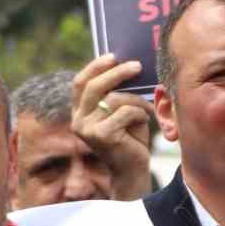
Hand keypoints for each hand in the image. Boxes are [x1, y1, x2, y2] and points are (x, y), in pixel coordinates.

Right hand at [72, 54, 155, 198]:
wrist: (132, 169)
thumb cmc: (130, 137)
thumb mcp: (121, 111)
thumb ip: (117, 93)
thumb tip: (128, 64)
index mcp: (79, 112)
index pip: (80, 83)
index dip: (95, 67)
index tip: (114, 56)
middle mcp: (78, 120)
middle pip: (94, 87)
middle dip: (117, 73)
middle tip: (137, 66)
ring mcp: (86, 129)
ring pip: (114, 99)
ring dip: (137, 100)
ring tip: (146, 109)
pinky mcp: (100, 136)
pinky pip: (125, 112)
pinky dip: (140, 113)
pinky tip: (143, 122)